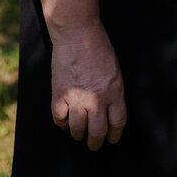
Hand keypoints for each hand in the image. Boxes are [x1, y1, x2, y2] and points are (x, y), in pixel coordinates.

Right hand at [49, 22, 127, 149]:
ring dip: (77, 134)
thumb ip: (113, 91)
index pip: (117, 123)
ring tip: (77, 134)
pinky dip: (61, 122)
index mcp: (114, 92)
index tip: (111, 139)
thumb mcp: (114, 70)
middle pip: (98, 131)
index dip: (114, 135)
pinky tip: (63, 120)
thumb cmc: (98, 46)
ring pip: (77, 128)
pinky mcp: (59, 93)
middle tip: (93, 144)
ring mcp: (77, 97)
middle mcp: (97, 99)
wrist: (77, 32)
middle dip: (95, 142)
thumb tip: (107, 111)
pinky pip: (59, 118)